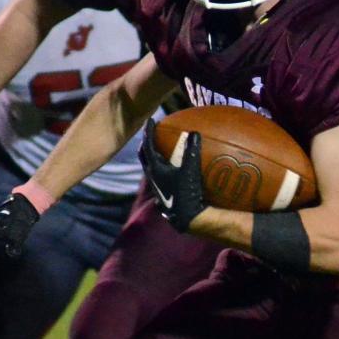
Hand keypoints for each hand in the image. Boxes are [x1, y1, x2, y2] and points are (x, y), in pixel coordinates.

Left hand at [140, 118, 204, 232]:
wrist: (185, 218)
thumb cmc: (186, 193)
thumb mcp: (191, 170)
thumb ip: (192, 151)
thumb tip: (194, 132)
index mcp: (155, 169)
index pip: (148, 146)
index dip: (149, 132)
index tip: (151, 120)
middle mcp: (153, 177)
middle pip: (144, 157)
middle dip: (146, 144)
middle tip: (150, 135)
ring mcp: (158, 187)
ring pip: (151, 168)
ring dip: (153, 158)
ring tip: (160, 151)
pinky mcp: (164, 194)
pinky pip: (160, 177)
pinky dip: (164, 169)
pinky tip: (173, 171)